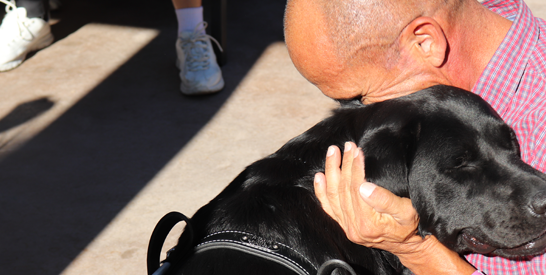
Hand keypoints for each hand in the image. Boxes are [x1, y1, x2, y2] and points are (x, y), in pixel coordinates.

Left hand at [314, 142, 475, 274]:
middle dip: (344, 164)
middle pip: (343, 189)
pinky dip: (321, 191)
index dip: (355, 167)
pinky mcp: (344, 225)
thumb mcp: (406, 212)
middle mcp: (353, 226)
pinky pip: (328, 207)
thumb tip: (364, 186)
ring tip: (333, 153)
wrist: (408, 245)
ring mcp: (346, 227)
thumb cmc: (409, 226)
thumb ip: (385, 200)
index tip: (357, 151)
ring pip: (333, 195)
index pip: (355, 188)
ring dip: (331, 172)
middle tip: (347, 146)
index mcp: (367, 222)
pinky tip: (319, 177)